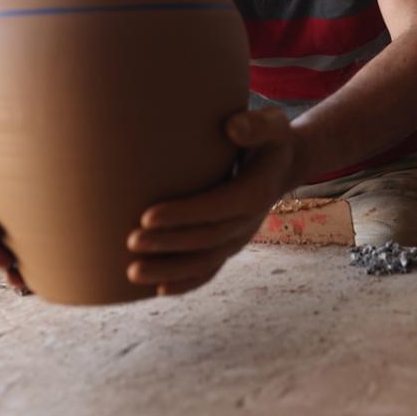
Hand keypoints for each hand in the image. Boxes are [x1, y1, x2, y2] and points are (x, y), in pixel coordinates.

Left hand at [126, 108, 300, 295]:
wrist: (285, 164)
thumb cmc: (270, 138)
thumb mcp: (273, 124)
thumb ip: (255, 125)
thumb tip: (232, 127)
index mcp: (257, 192)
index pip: (217, 207)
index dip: (184, 215)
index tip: (148, 216)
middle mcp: (249, 220)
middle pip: (206, 239)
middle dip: (168, 244)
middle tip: (131, 242)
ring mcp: (240, 237)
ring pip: (205, 262)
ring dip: (170, 270)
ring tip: (133, 272)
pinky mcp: (230, 244)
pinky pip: (210, 270)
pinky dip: (186, 283)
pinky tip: (158, 290)